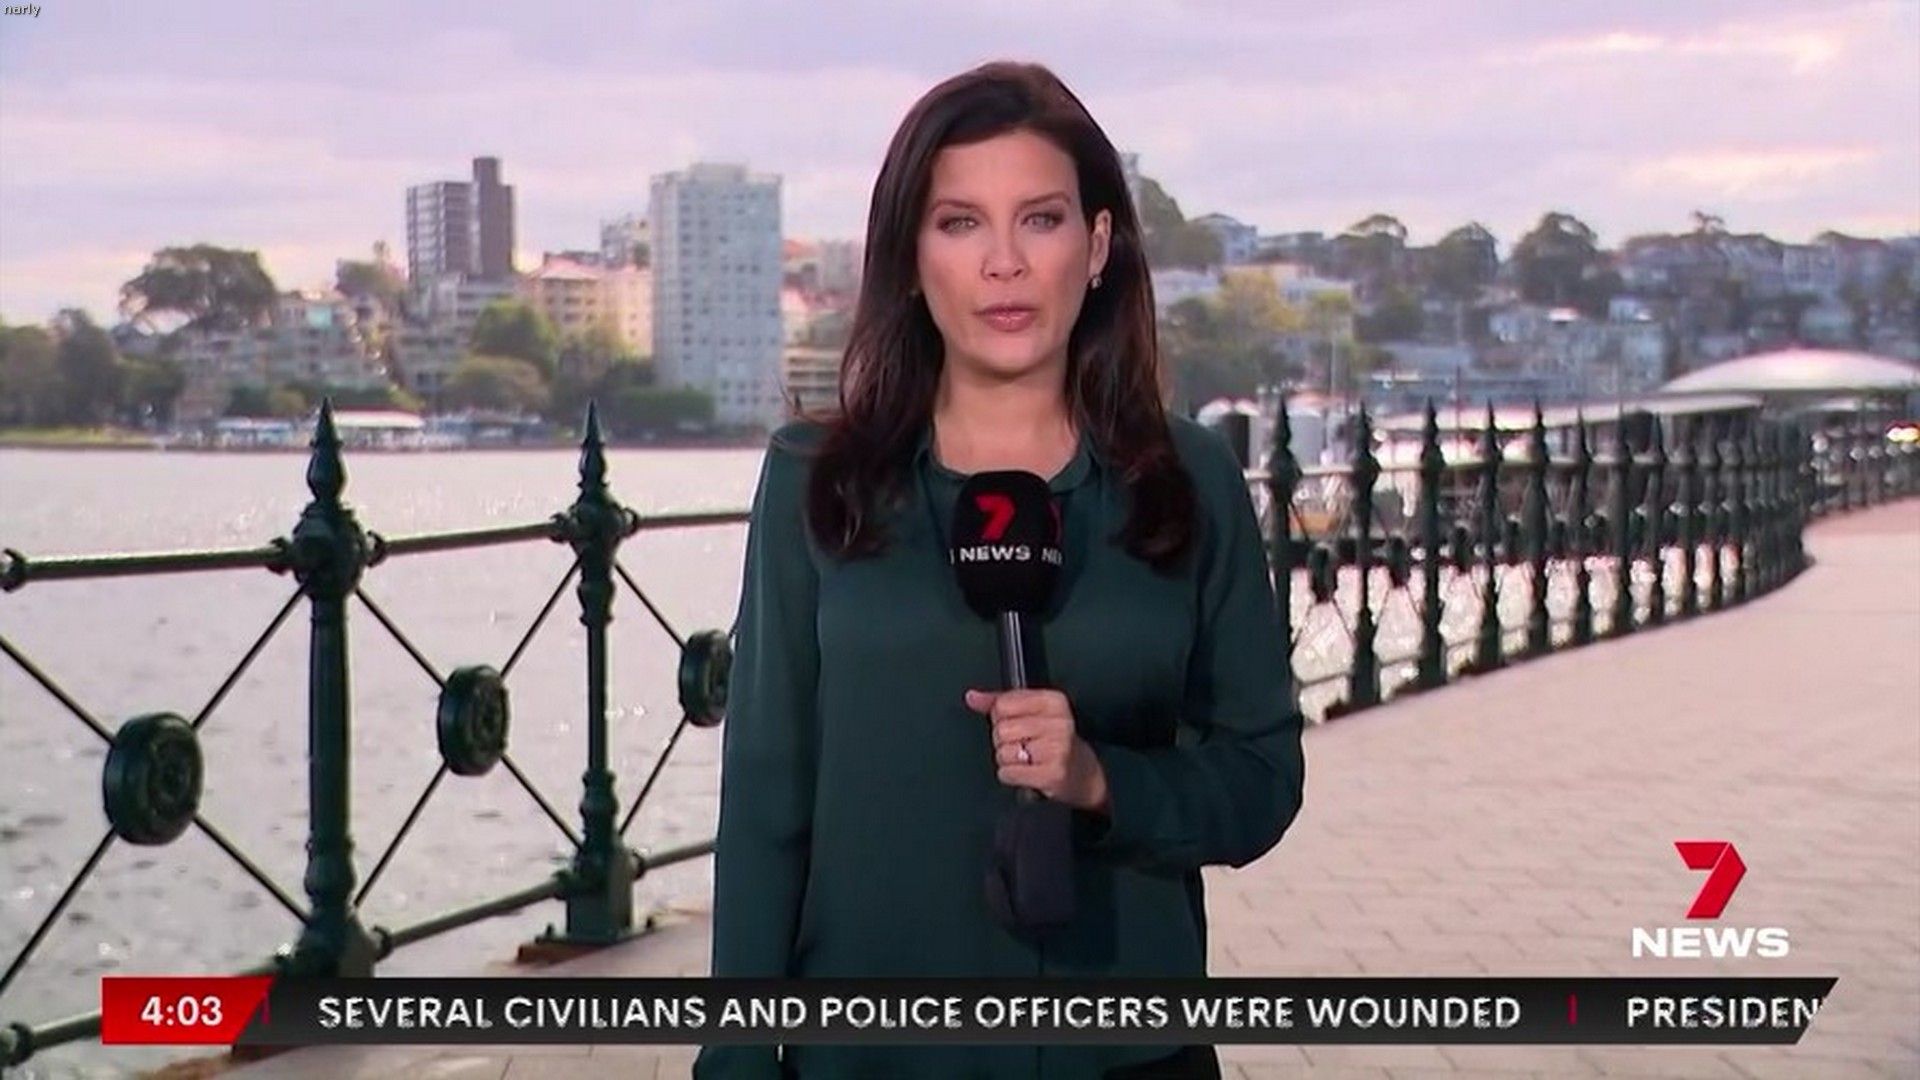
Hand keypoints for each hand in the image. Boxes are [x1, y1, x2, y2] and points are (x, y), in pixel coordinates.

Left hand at [963, 688, 1109, 813]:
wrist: (1084, 775)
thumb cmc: (1053, 741)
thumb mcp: (1032, 713)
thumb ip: (1000, 702)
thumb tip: (972, 697)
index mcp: (1054, 701)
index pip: (1003, 704)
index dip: (1002, 717)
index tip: (1017, 724)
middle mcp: (1059, 722)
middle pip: (1001, 729)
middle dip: (1004, 741)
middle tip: (1024, 745)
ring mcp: (1057, 749)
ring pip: (1003, 752)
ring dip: (1009, 760)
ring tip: (1028, 760)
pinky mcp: (1052, 774)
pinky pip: (1008, 773)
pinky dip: (1011, 776)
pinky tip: (1027, 772)